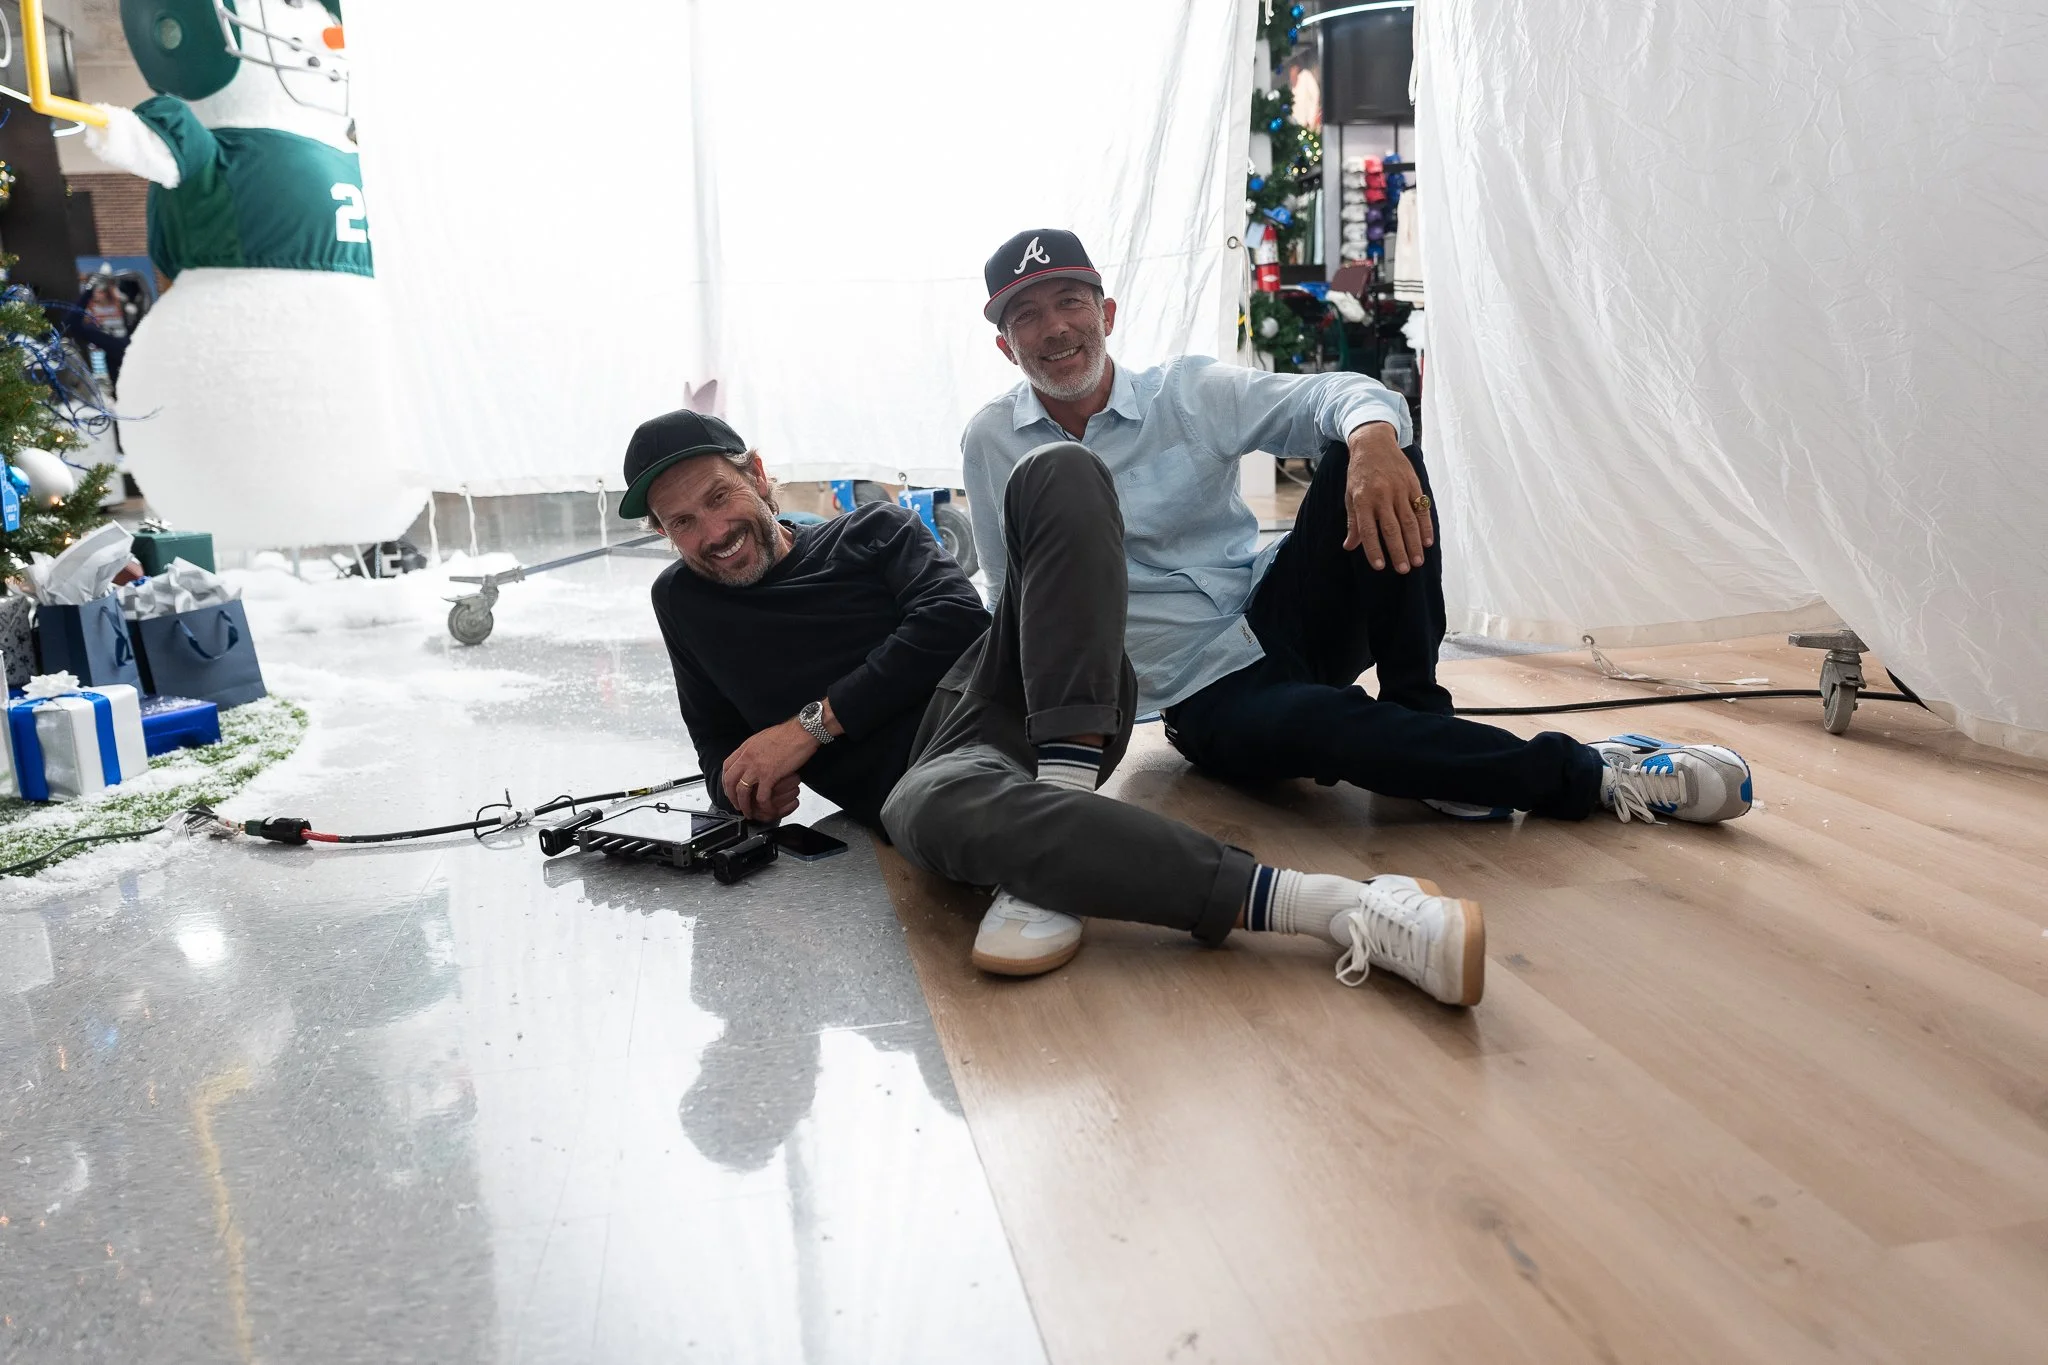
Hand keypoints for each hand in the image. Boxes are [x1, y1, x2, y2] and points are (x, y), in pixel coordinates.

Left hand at [721, 719, 815, 820]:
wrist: (801, 732)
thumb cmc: (787, 734)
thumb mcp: (762, 738)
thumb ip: (754, 749)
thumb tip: (753, 756)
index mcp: (745, 748)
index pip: (727, 766)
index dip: (726, 780)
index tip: (730, 788)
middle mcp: (747, 758)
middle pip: (730, 781)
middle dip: (731, 795)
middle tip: (736, 804)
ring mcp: (757, 767)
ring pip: (742, 791)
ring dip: (744, 804)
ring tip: (748, 812)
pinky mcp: (770, 776)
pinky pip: (761, 796)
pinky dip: (763, 805)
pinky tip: (767, 808)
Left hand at [1341, 421, 1432, 572]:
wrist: (1373, 443)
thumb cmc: (1359, 473)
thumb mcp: (1350, 495)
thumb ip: (1353, 522)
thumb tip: (1350, 546)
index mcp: (1363, 500)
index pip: (1369, 530)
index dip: (1374, 550)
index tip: (1380, 567)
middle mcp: (1382, 495)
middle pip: (1392, 528)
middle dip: (1398, 551)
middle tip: (1404, 570)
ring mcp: (1399, 490)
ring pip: (1409, 521)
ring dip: (1414, 543)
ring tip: (1418, 561)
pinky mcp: (1413, 485)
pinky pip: (1421, 509)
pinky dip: (1426, 526)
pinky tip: (1427, 542)